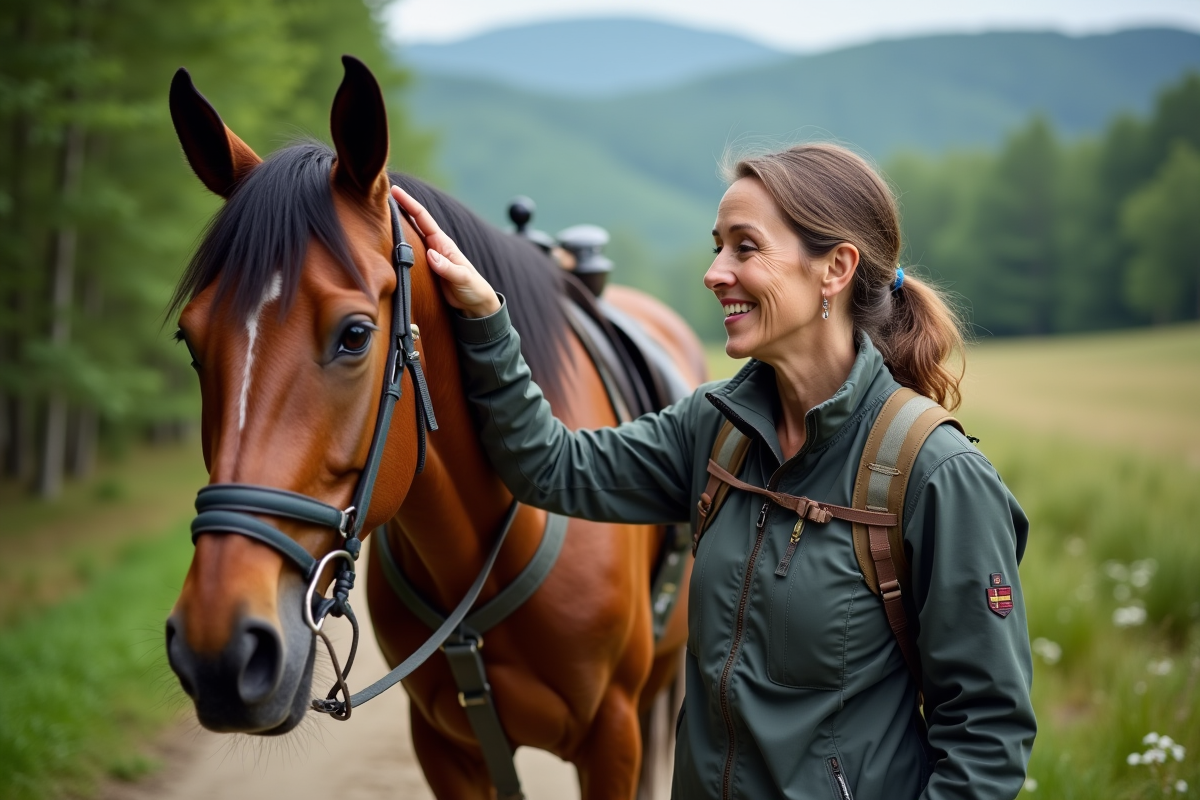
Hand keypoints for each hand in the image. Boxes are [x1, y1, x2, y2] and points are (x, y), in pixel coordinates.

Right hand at [391, 185, 501, 317]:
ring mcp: (428, 256)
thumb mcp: (462, 278)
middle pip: (413, 222)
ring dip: (395, 224)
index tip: (395, 191)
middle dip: (399, 207)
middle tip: (381, 195)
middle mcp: (434, 246)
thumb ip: (448, 268)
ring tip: (378, 213)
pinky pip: (408, 253)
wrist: (474, 302)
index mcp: (443, 243)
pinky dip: (397, 244)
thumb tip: (430, 255)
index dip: (408, 203)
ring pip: (409, 236)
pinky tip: (386, 240)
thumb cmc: (472, 288)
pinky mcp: (424, 267)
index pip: (423, 218)